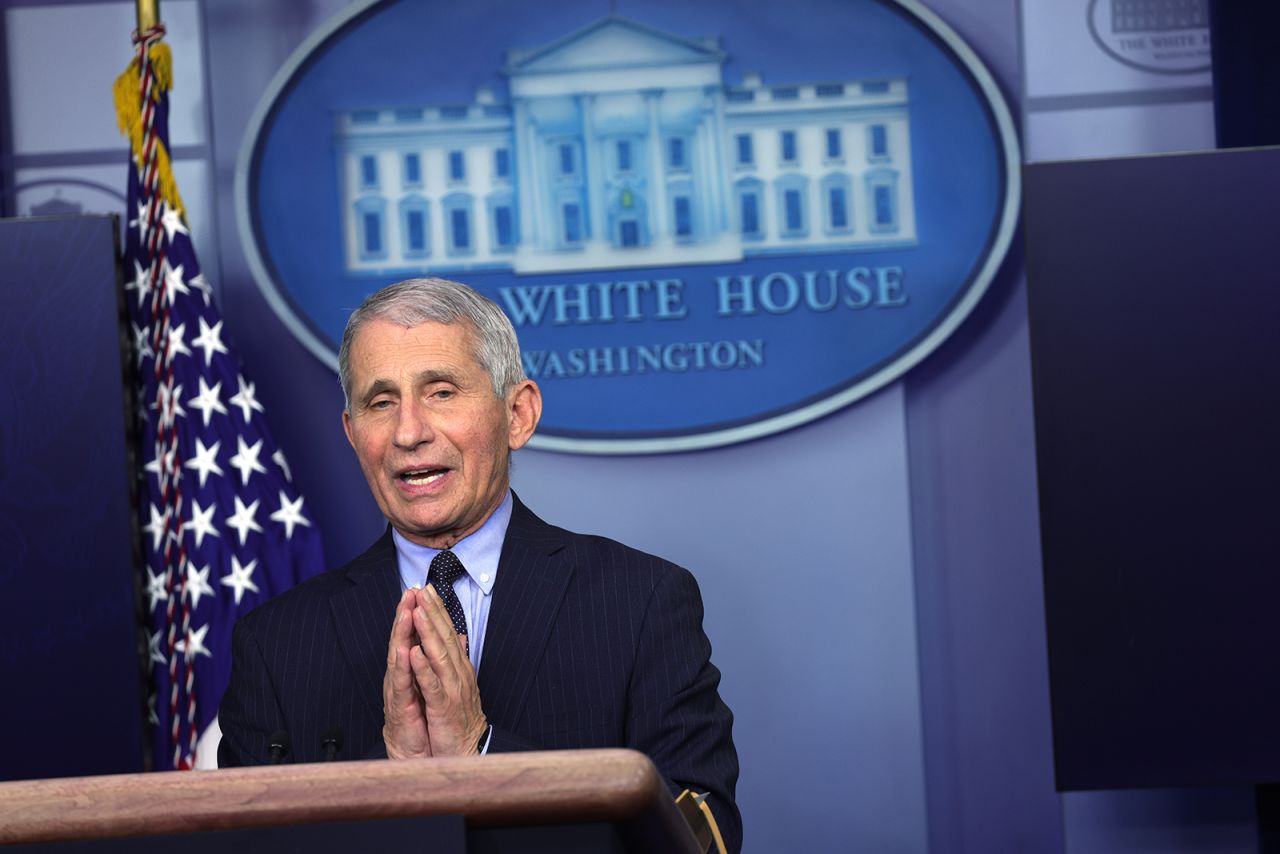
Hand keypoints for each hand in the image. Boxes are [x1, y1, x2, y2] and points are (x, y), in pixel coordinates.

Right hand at [382, 588, 430, 758]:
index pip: (414, 637)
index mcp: (413, 672)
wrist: (420, 759)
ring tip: (406, 611)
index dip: (417, 613)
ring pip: (398, 658)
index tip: (423, 589)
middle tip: (410, 590)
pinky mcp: (400, 709)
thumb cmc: (427, 725)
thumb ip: (439, 663)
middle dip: (406, 615)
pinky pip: (403, 685)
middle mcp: (402, 679)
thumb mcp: (436, 690)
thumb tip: (452, 639)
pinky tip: (407, 650)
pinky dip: (406, 667)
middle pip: (402, 641)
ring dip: (402, 633)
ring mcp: (399, 693)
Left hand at [409, 584, 487, 755]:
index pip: (449, 633)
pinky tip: (415, 652)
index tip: (428, 590)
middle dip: (433, 612)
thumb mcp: (461, 685)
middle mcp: (459, 674)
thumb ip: (458, 659)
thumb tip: (461, 636)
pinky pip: (433, 685)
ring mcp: (453, 690)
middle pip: (446, 637)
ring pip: (440, 656)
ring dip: (428, 632)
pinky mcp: (444, 708)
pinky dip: (424, 668)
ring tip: (417, 611)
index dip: (438, 611)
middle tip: (422, 590)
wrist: (468, 751)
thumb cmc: (461, 719)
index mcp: (460, 668)